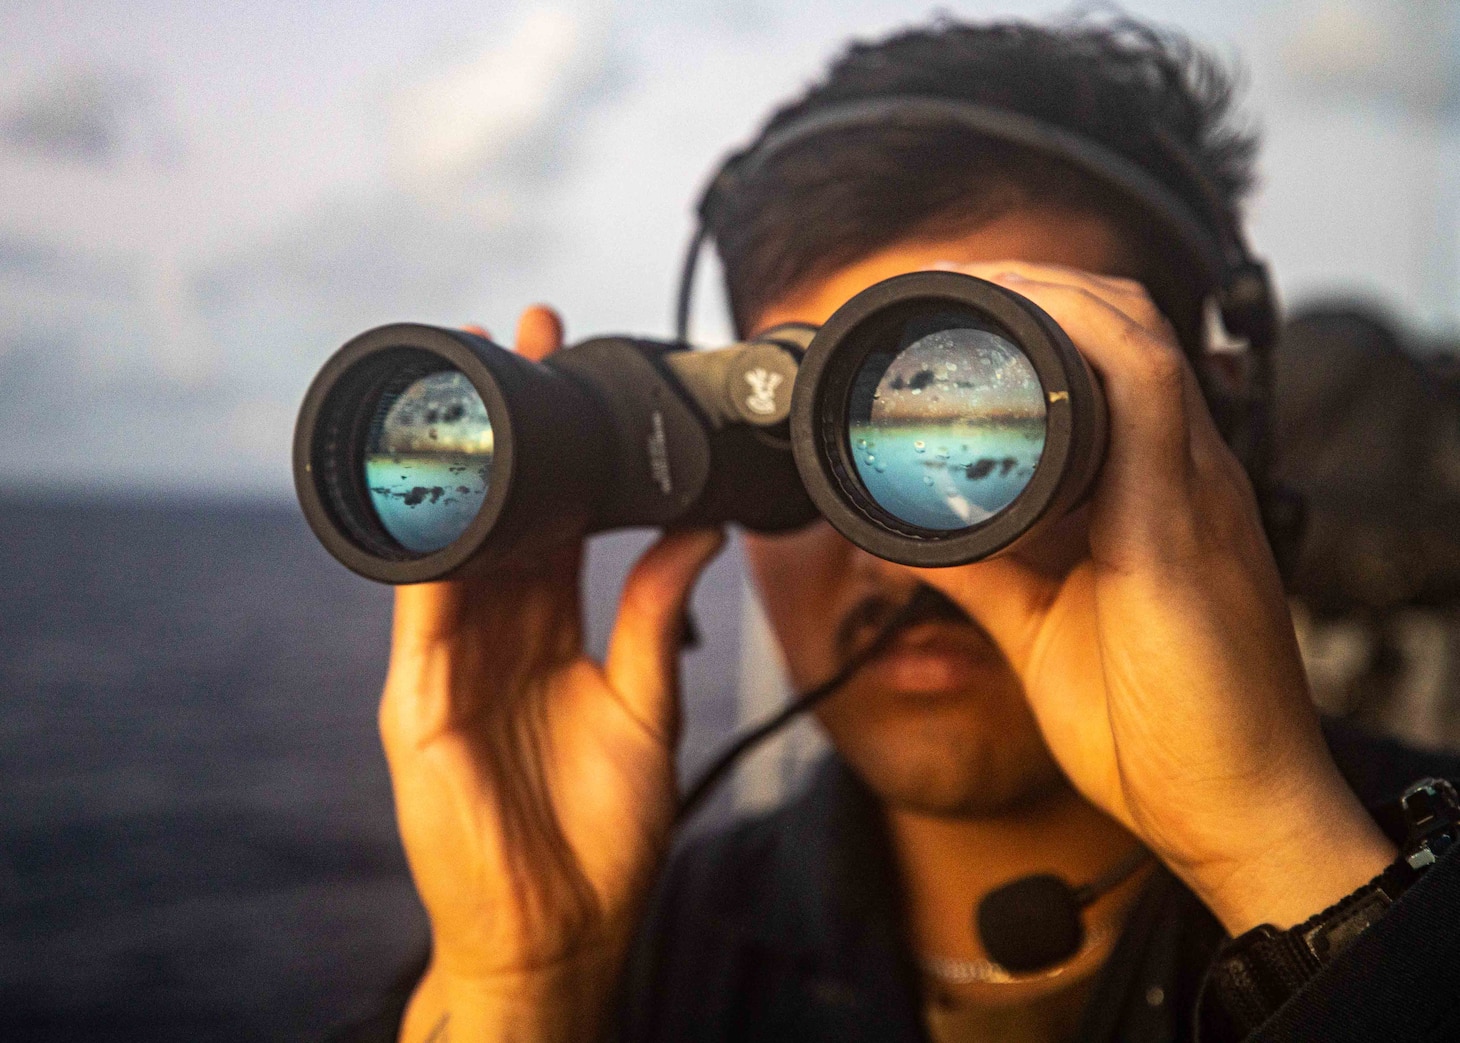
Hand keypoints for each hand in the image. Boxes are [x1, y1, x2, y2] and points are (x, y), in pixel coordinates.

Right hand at [380, 306, 723, 1039]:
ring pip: (454, 546)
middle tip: (525, 334)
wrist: (565, 928)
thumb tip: (696, 524)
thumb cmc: (603, 831)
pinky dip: (429, 551)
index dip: (565, 452)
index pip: (551, 522)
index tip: (573, 368)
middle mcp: (493, 637)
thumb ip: (656, 614)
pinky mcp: (418, 706)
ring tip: (475, 380)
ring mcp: (449, 667)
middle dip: (511, 426)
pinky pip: (422, 616)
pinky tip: (442, 485)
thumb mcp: (646, 704)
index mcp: (546, 635)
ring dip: (464, 465)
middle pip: (501, 513)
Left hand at [912, 262, 1393, 933]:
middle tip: (945, 287)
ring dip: (1050, 296)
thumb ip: (981, 568)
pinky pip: (1149, 397)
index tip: (949, 310)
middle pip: (1124, 323)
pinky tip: (1025, 336)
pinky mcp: (1185, 525)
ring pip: (1136, 336)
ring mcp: (1193, 490)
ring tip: (966, 291)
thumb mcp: (1039, 625)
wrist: (1227, 808)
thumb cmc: (1155, 725)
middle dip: (1033, 285)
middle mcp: (1184, 474)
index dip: (1037, 314)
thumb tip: (907, 527)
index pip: (1111, 361)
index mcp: (1156, 492)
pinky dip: (1086, 349)